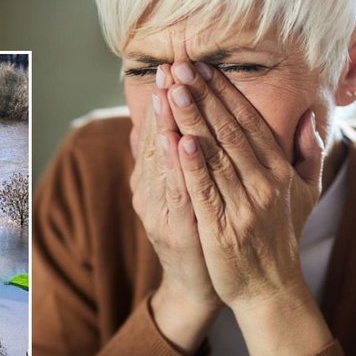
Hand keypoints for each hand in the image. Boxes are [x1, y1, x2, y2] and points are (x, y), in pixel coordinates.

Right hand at [130, 74, 219, 313]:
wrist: (199, 288)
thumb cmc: (200, 238)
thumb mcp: (186, 198)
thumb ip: (174, 164)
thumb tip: (162, 130)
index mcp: (160, 181)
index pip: (164, 132)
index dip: (166, 100)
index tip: (173, 67)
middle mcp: (154, 192)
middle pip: (159, 140)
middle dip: (164, 102)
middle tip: (168, 68)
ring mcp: (161, 210)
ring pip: (161, 161)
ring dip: (164, 125)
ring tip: (167, 92)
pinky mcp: (173, 229)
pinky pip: (175, 192)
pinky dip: (175, 166)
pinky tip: (177, 141)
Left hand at [160, 60, 322, 312]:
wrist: (271, 289)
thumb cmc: (283, 239)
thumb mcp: (306, 193)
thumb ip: (308, 154)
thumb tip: (309, 118)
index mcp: (280, 170)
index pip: (250, 122)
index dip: (226, 93)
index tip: (204, 66)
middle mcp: (264, 184)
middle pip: (230, 131)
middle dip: (205, 96)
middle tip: (182, 66)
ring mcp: (244, 206)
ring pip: (215, 155)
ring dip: (193, 121)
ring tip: (175, 92)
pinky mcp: (222, 230)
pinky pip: (206, 192)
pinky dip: (193, 166)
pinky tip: (179, 142)